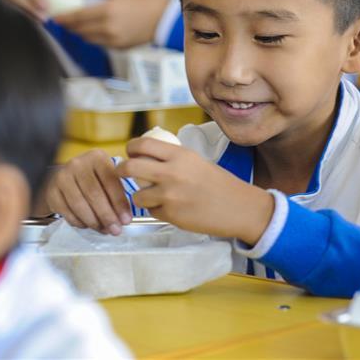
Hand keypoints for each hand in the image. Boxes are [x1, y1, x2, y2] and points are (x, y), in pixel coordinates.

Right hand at [45, 149, 133, 234]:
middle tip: (115, 230)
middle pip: (94, 194)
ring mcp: (62, 177)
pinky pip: (67, 212)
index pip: (110, 181)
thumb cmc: (92, 179)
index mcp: (96, 157)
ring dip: (94, 221)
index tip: (126, 220)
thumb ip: (116, 193)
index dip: (119, 203)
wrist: (66, 177)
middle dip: (107, 216)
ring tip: (104, 230)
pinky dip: (80, 222)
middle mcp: (78, 164)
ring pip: (79, 204)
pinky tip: (88, 225)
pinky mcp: (52, 192)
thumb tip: (123, 218)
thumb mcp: (106, 178)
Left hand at [54, 0, 170, 48]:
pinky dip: (92, 37)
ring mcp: (113, 40)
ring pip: (87, 38)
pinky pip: (98, 43)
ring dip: (79, 32)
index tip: (54, 15)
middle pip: (79, 29)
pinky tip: (93, 29)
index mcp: (108, 11)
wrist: (166, 19)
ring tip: (76, 24)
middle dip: (68, 25)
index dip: (63, 17)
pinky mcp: (119, 47)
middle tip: (62, 19)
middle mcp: (108, 28)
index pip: (76, 16)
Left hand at [123, 137, 273, 244]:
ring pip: (137, 195)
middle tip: (122, 173)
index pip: (143, 144)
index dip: (131, 148)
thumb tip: (148, 157)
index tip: (129, 152)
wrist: (239, 207)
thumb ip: (174, 159)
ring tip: (151, 197)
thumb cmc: (220, 184)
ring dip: (140, 196)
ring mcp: (170, 195)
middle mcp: (172, 173)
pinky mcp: (171, 215)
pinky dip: (156, 210)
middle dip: (120, 170)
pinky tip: (169, 209)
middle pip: (130, 167)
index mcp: (180, 155)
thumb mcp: (197, 162)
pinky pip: (152, 211)